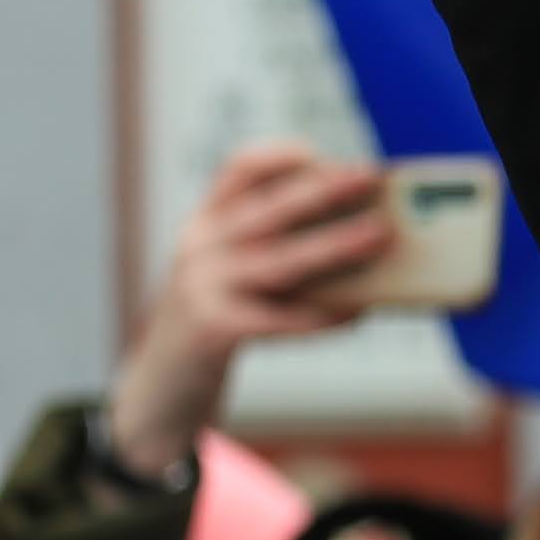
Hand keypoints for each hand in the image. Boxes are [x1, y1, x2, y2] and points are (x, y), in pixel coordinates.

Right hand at [106, 143, 394, 475]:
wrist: (160, 387)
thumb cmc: (215, 326)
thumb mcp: (228, 276)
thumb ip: (272, 251)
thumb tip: (355, 237)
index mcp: (204, 224)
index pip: (236, 171)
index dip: (279, 157)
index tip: (320, 152)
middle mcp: (199, 247)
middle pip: (268, 209)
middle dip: (323, 190)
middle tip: (370, 177)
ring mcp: (202, 288)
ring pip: (281, 260)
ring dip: (336, 245)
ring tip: (379, 235)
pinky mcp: (214, 330)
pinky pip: (282, 319)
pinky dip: (324, 314)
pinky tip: (357, 312)